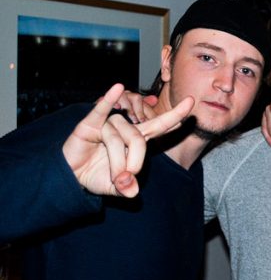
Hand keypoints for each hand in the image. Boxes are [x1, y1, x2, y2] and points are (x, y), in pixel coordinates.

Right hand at [63, 84, 193, 197]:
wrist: (71, 176)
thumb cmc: (96, 176)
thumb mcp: (116, 188)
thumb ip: (127, 188)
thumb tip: (132, 191)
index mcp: (137, 139)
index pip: (160, 125)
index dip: (175, 115)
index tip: (191, 102)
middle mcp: (125, 128)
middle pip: (140, 138)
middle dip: (136, 162)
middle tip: (127, 178)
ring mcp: (108, 124)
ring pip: (119, 138)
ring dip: (117, 161)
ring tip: (114, 176)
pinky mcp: (89, 123)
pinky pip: (101, 109)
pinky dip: (109, 99)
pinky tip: (118, 88)